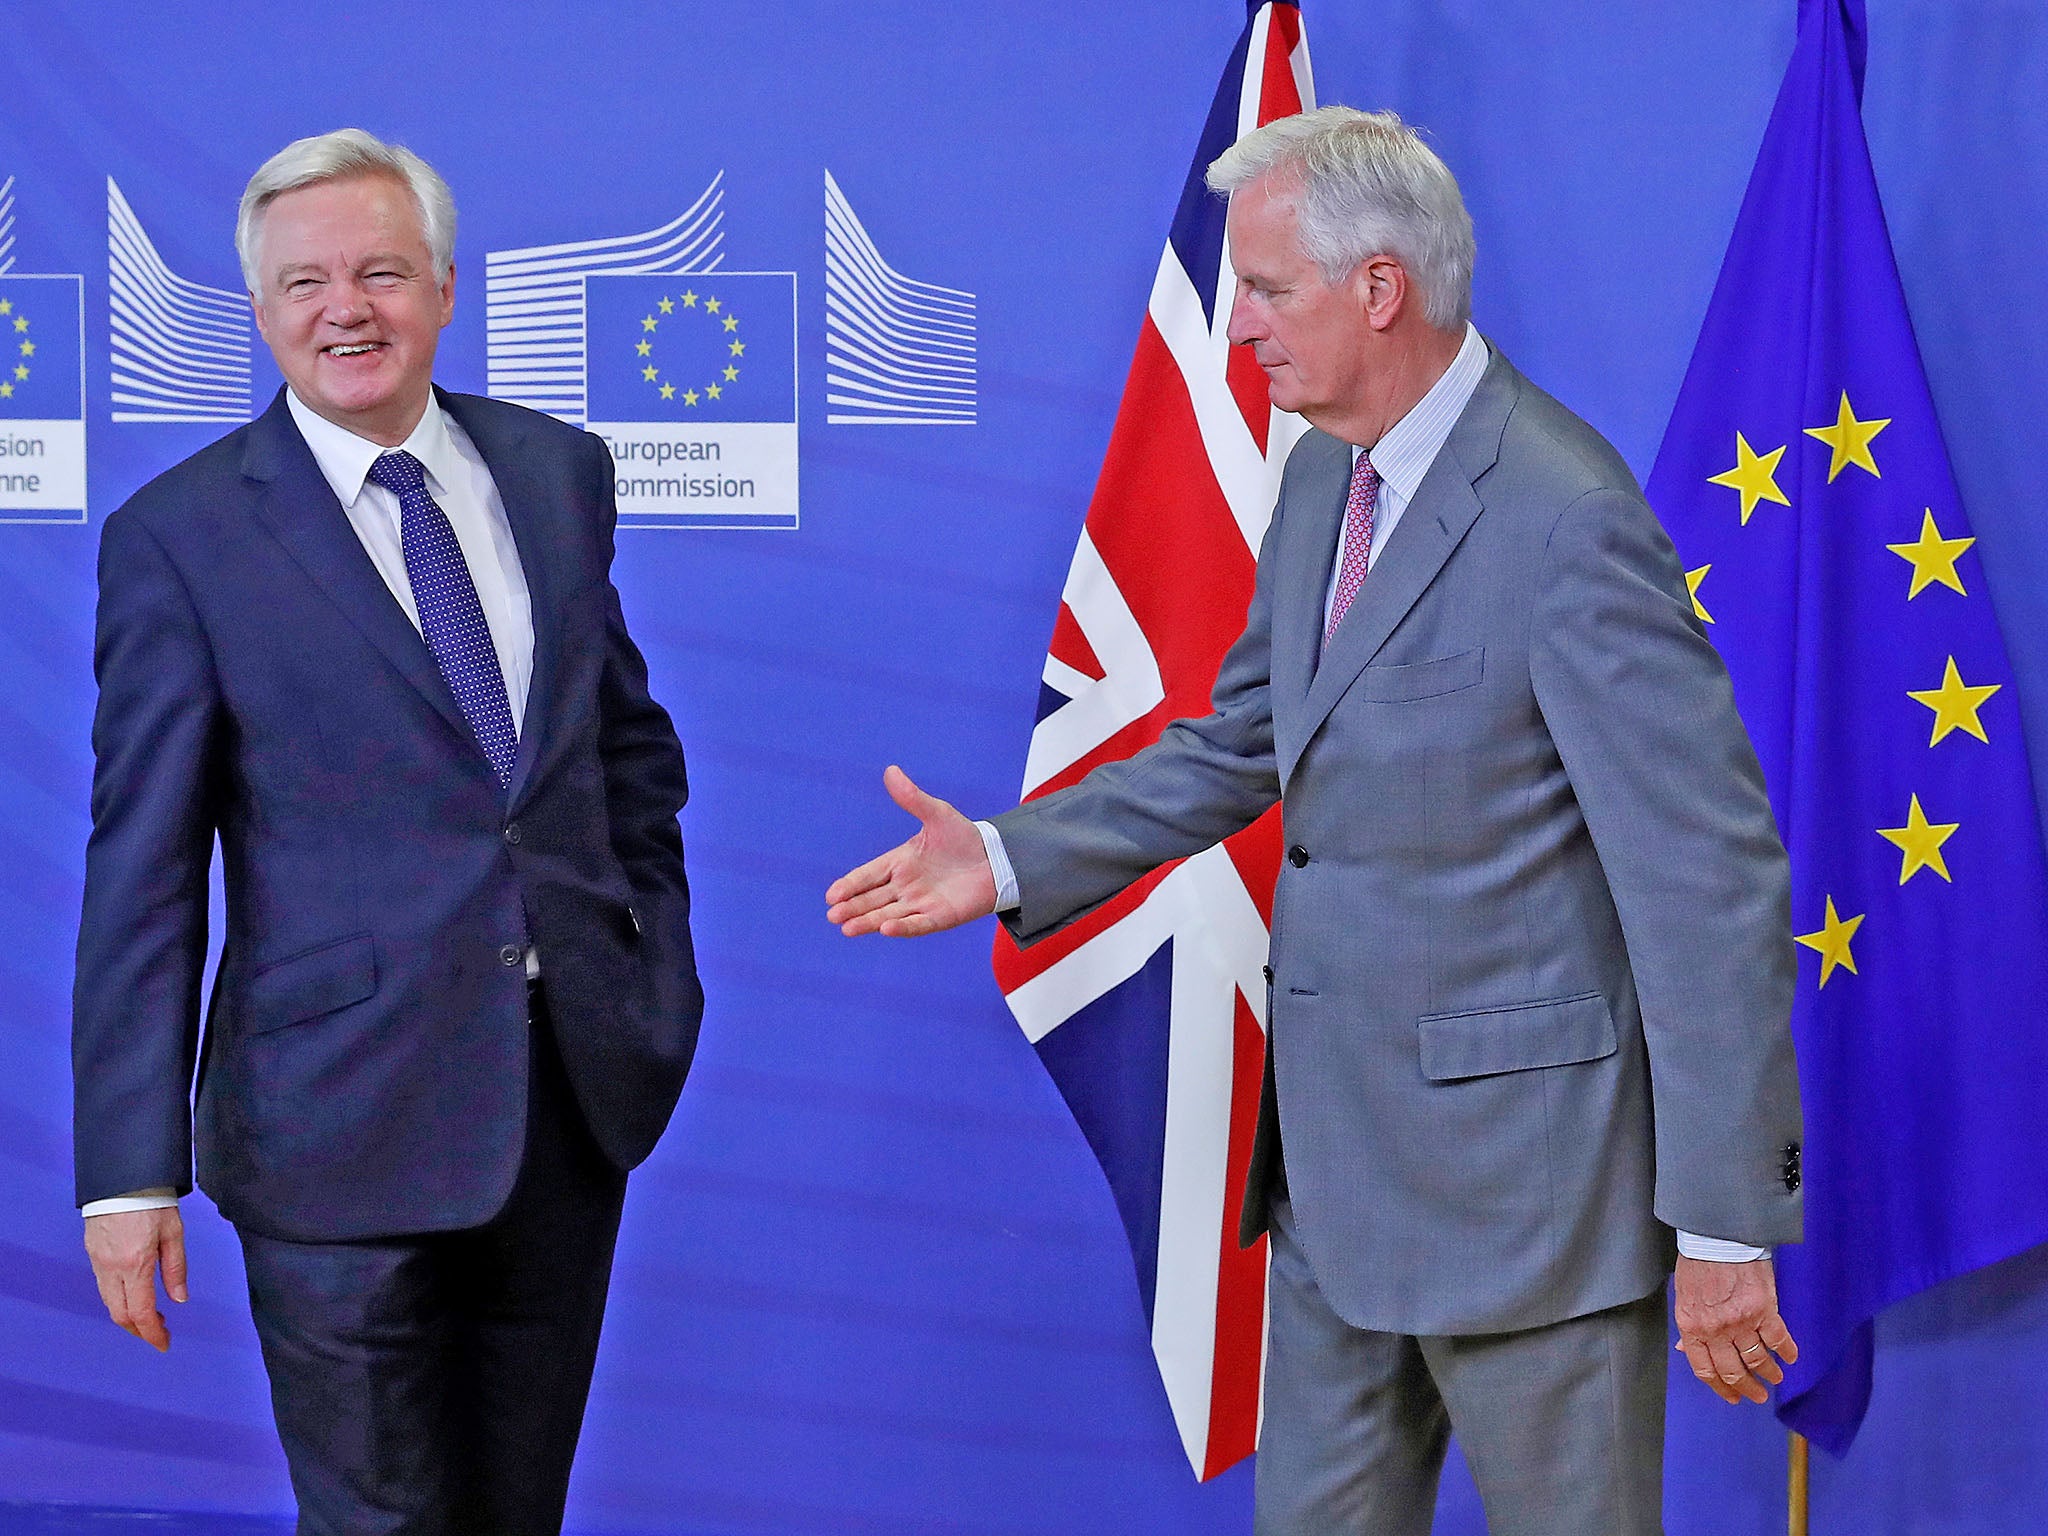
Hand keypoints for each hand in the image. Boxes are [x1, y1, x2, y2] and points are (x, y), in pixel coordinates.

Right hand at [84, 1206, 187, 1351]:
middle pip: (120, 1314)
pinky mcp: (92, 1254)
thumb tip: (179, 1299)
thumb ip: (176, 1268)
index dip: (152, 1333)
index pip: (142, 1312)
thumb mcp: (174, 1233)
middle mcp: (112, 1268)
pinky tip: (134, 1296)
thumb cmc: (153, 1202)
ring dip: (128, 1316)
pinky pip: (103, 1287)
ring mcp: (98, 1262)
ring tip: (151, 1316)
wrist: (122, 1178)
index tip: (164, 1344)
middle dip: (139, 1330)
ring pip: (109, 1302)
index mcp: (136, 1264)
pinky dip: (118, 1299)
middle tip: (159, 1333)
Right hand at [826, 766, 997, 936]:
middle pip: (872, 899)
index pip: (868, 875)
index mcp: (900, 862)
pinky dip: (902, 927)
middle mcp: (906, 886)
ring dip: (868, 921)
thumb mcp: (937, 814)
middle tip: (833, 915)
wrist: (997, 858)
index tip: (832, 895)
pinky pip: (918, 924)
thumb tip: (891, 770)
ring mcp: (921, 903)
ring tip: (847, 928)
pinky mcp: (939, 916)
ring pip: (888, 915)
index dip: (850, 885)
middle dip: (852, 907)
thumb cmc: (964, 837)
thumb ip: (913, 798)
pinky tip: (885, 929)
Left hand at [1673, 1254, 1797, 1403]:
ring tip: (1776, 1378)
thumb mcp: (1684, 1298)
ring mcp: (1741, 1322)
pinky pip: (1779, 1339)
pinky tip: (1791, 1357)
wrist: (1716, 1237)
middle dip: (1748, 1388)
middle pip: (1733, 1371)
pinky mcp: (1764, 1310)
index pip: (1705, 1369)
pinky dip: (1787, 1351)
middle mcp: (1716, 1330)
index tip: (1733, 1398)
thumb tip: (1686, 1349)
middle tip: (1758, 1396)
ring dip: (1769, 1373)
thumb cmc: (1697, 1264)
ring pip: (1758, 1359)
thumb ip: (1689, 1327)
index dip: (1721, 1388)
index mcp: (1692, 1328)